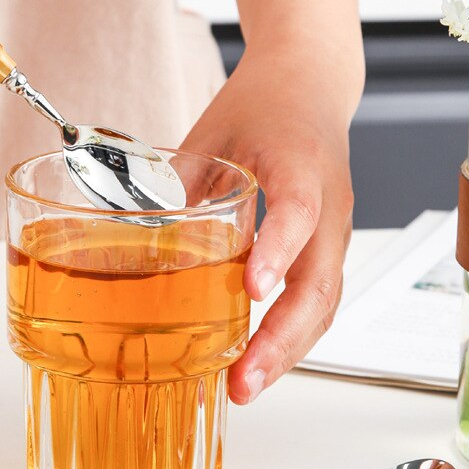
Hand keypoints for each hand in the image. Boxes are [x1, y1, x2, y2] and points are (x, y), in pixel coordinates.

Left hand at [181, 45, 359, 403]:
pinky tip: (260, 358)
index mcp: (300, 164)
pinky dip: (292, 336)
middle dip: (282, 339)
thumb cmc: (266, 103)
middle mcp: (329, 204)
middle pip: (321, 283)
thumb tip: (134, 241)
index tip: (251, 290)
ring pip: (325, 303)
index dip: (277, 253)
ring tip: (247, 385)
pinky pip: (318, 299)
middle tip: (243, 379)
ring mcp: (334, 231)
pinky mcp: (328, 247)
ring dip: (289, 350)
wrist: (313, 83)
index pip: (298, 212)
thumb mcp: (211, 133)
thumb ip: (177, 186)